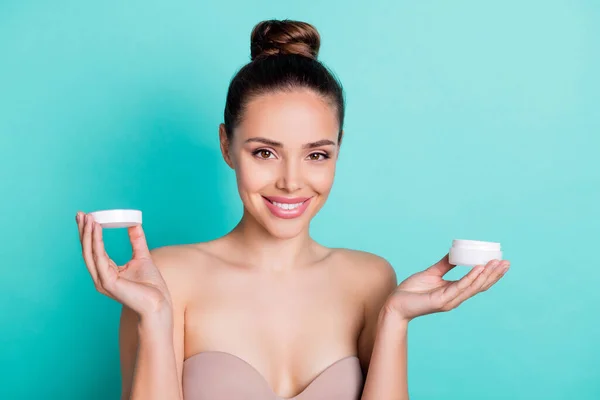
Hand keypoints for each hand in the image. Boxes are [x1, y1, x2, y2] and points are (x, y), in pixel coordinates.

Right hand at [76, 211, 172, 320]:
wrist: (158, 303)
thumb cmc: (151, 285)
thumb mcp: (142, 256)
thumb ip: (137, 241)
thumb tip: (135, 223)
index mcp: (107, 272)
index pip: (93, 250)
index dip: (89, 233)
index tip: (88, 216)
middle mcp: (100, 277)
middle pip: (87, 250)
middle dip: (83, 231)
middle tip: (81, 214)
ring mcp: (102, 281)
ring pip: (90, 253)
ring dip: (87, 234)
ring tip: (88, 218)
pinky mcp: (108, 282)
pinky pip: (99, 258)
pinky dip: (96, 242)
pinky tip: (96, 229)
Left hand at [384, 254, 509, 321]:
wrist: (394, 303)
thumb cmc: (411, 290)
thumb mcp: (431, 274)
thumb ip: (444, 265)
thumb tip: (455, 253)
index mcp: (454, 292)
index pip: (477, 283)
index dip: (490, 274)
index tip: (501, 262)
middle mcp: (455, 298)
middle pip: (480, 286)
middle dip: (494, 274)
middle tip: (507, 262)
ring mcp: (449, 300)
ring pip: (473, 287)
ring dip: (486, 275)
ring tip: (496, 263)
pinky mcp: (441, 301)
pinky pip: (459, 288)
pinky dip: (470, 278)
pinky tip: (478, 268)